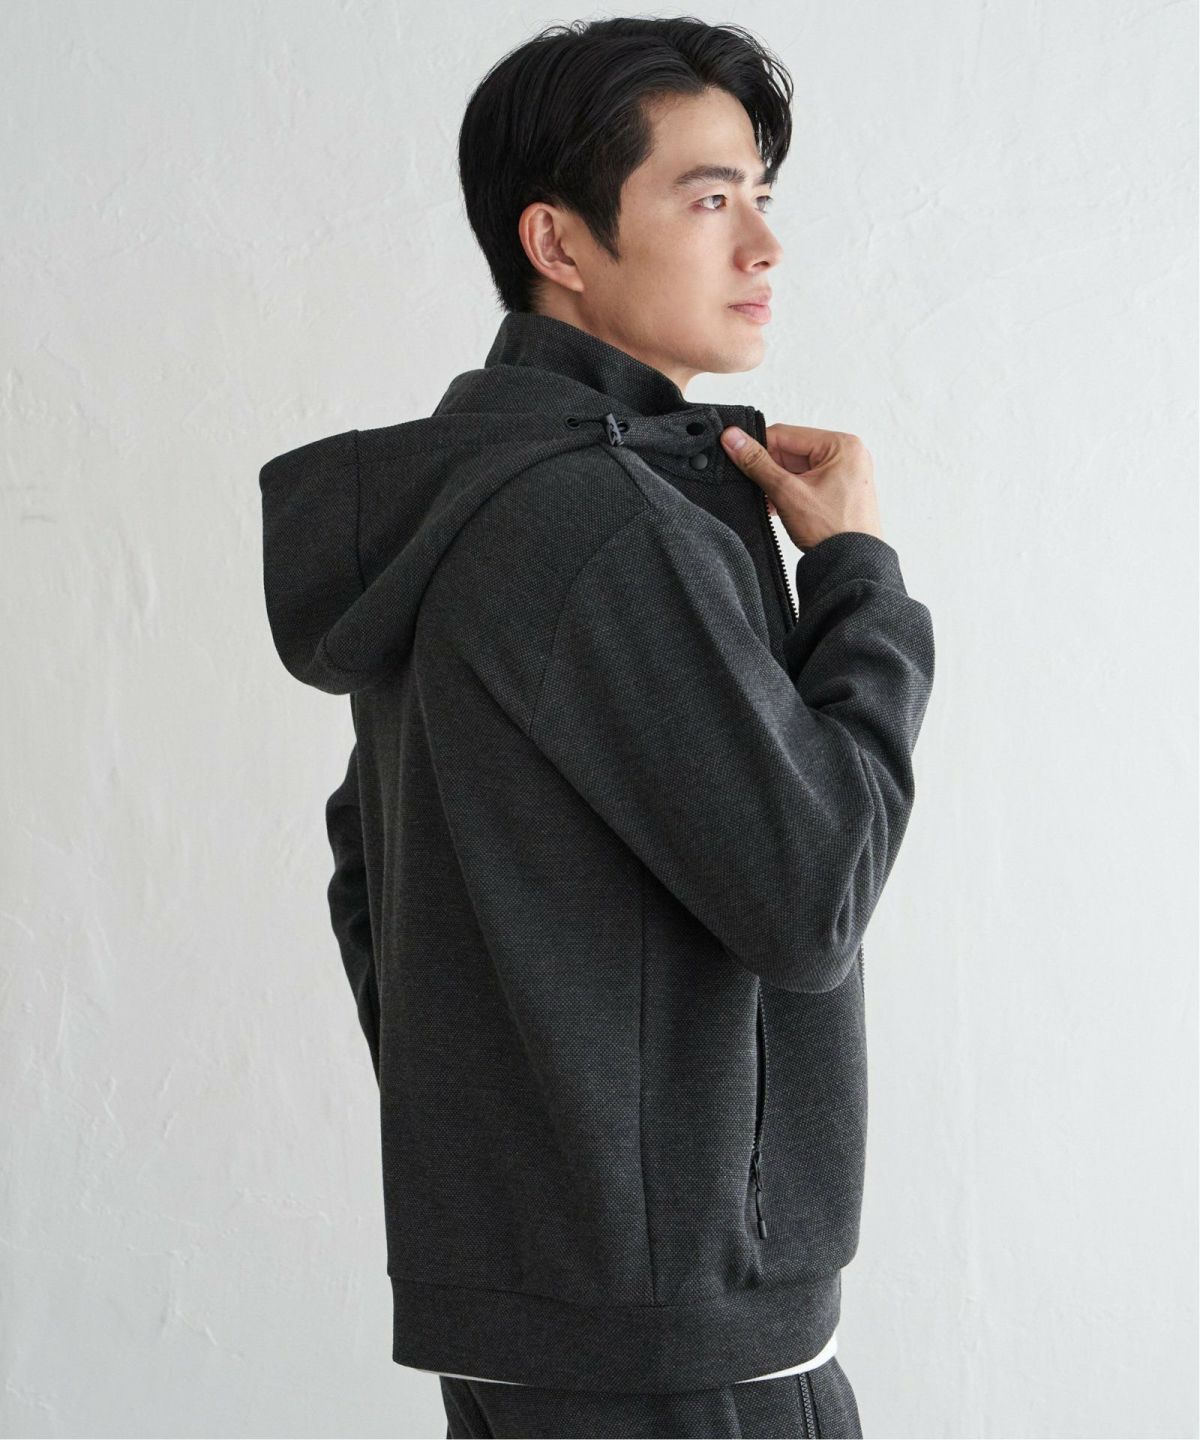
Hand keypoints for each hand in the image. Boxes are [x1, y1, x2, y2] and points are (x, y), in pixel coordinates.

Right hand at [720, 422, 884, 551]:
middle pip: (791, 451)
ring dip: (778, 484)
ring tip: (770, 502)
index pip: (786, 434)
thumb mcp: (788, 493)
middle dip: (770, 470)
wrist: (852, 566)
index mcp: (842, 445)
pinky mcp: (840, 491)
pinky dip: (789, 493)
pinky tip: (778, 507)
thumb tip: (733, 439)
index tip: (734, 452)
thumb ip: (757, 463)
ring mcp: (845, 474)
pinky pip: (806, 482)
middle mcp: (847, 455)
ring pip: (797, 469)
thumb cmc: (835, 531)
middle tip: (754, 486)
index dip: (757, 445)